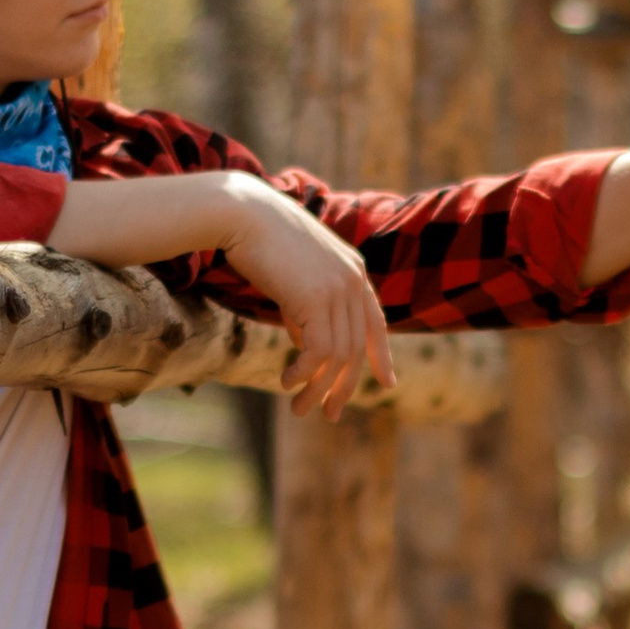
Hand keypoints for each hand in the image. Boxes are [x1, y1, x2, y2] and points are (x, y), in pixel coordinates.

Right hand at [219, 177, 396, 418]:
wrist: (242, 214)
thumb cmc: (258, 241)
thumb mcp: (293, 276)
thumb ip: (306, 307)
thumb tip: (305, 344)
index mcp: (353, 270)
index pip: (375, 322)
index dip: (383, 355)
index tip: (388, 383)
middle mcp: (352, 280)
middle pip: (357, 347)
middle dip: (343, 386)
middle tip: (329, 414)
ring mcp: (337, 288)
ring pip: (339, 355)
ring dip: (318, 388)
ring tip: (300, 409)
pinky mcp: (316, 299)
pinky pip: (319, 351)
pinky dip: (305, 373)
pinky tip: (287, 381)